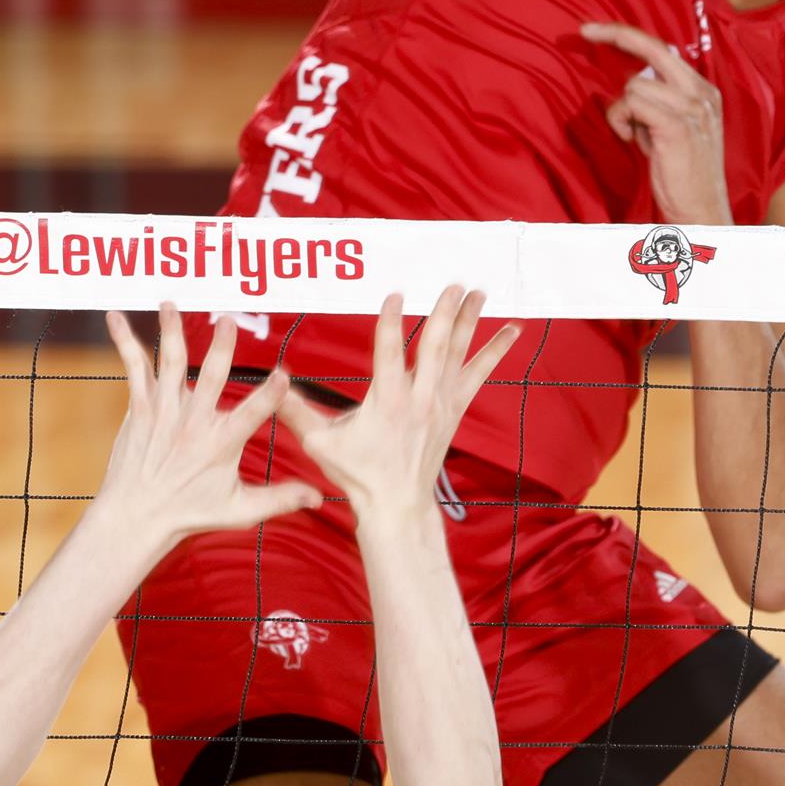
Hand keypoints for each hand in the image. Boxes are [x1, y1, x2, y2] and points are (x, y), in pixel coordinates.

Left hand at [97, 306, 322, 551]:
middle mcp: (193, 423)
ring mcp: (164, 413)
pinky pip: (133, 369)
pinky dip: (125, 341)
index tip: (284, 373)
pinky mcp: (140, 409)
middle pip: (211, 377)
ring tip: (171, 304)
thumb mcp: (239, 510)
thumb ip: (280, 498)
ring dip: (172, 330)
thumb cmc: (188, 515)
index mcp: (222, 443)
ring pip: (170, 363)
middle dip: (222, 347)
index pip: (253, 413)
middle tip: (229, 320)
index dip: (271, 393)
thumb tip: (319, 496)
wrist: (134, 518)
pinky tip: (116, 318)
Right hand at [279, 289, 519, 523]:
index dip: (391, 322)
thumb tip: (272, 381)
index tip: (396, 293)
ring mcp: (441, 402)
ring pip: (458, 353)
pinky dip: (495, 351)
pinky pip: (479, 374)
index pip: (389, 352)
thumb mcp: (320, 443)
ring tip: (480, 291)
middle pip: (434, 346)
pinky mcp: (454, 408)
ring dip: (470, 320)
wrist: (396, 502)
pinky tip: (513, 331)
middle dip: (444, 312)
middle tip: (453, 283)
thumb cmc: (357, 473)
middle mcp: (419, 398)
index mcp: (387, 401)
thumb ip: (294, 411)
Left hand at [583, 20, 732, 224]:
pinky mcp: (677, 124)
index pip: (663, 49)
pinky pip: (633, 103)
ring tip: (634, 137)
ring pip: (634, 86)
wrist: (701, 210)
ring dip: (622, 112)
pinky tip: (631, 140)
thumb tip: (628, 85)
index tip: (595, 30)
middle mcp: (701, 93)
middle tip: (584, 31)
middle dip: (615, 34)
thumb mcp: (672, 128)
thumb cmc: (681, 173)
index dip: (627, 36)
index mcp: (703, 90)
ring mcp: (692, 107)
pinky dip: (622, 121)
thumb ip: (656, 103)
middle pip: (652, 47)